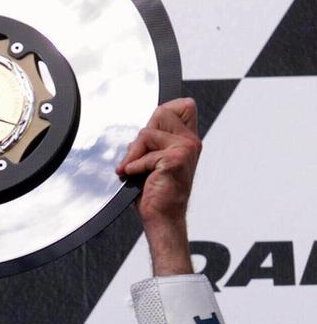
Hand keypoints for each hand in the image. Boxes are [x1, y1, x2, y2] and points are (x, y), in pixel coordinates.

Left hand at [116, 98, 201, 275]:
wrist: (162, 218)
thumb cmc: (156, 194)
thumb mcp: (154, 161)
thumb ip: (152, 141)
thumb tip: (138, 131)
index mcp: (188, 141)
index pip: (184, 105)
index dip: (163, 112)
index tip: (149, 136)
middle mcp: (191, 142)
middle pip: (162, 112)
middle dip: (142, 135)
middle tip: (136, 156)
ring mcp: (186, 149)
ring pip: (148, 132)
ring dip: (134, 152)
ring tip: (132, 169)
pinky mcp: (175, 159)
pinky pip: (145, 154)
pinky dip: (135, 166)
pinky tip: (135, 176)